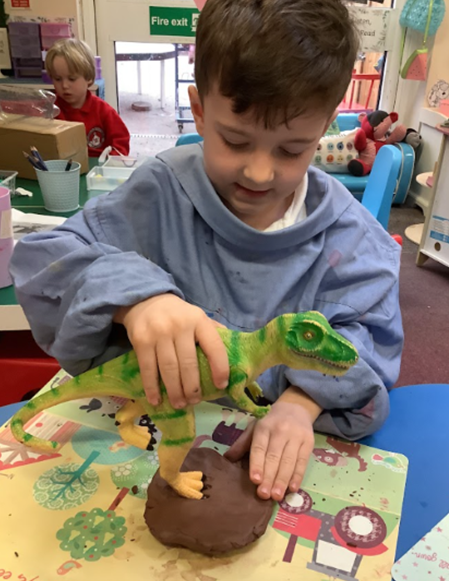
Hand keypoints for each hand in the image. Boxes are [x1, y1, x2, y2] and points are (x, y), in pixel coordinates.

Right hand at [114, 294, 228, 407]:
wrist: (145, 300)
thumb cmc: (177, 315)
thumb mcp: (197, 316)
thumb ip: (213, 332)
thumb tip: (234, 354)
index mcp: (198, 320)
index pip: (214, 346)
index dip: (220, 367)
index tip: (221, 385)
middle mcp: (179, 325)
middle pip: (188, 363)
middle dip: (193, 387)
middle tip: (195, 401)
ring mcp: (158, 333)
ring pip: (169, 369)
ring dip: (174, 391)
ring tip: (179, 404)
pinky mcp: (140, 341)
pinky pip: (148, 369)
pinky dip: (152, 387)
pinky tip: (156, 400)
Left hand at [225, 388, 319, 500]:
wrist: (295, 408)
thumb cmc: (270, 423)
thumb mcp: (254, 428)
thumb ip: (242, 444)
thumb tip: (226, 459)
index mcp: (264, 427)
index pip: (259, 448)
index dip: (257, 464)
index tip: (254, 480)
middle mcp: (280, 431)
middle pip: (274, 457)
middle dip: (269, 477)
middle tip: (264, 494)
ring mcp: (296, 436)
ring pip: (289, 461)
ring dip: (282, 480)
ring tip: (277, 496)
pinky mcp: (309, 443)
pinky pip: (302, 462)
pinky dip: (298, 476)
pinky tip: (292, 488)